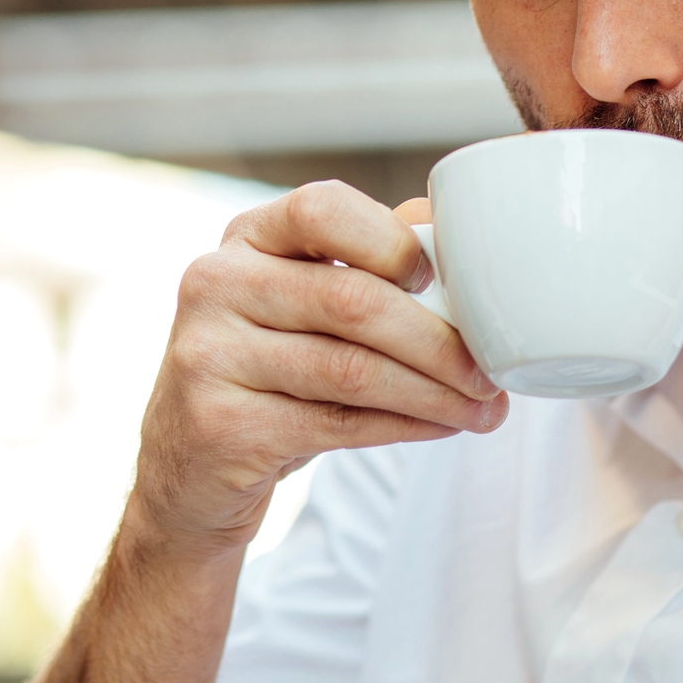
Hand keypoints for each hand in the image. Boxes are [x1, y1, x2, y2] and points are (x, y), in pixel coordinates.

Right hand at [126, 181, 506, 556]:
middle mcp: (216, 284)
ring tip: (484, 410)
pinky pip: (336, 424)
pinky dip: (404, 426)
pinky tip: (442, 427)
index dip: (390, 241)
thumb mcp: (303, 307)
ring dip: (434, 393)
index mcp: (247, 237)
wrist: (190, 473)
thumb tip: (453, 235)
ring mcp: (208, 354)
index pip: (321, 209)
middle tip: (492, 373)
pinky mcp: (218, 424)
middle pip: (352, 299)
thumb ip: (366, 266)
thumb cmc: (272, 374)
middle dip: (439, 341)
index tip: (438, 281)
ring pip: (351, 369)